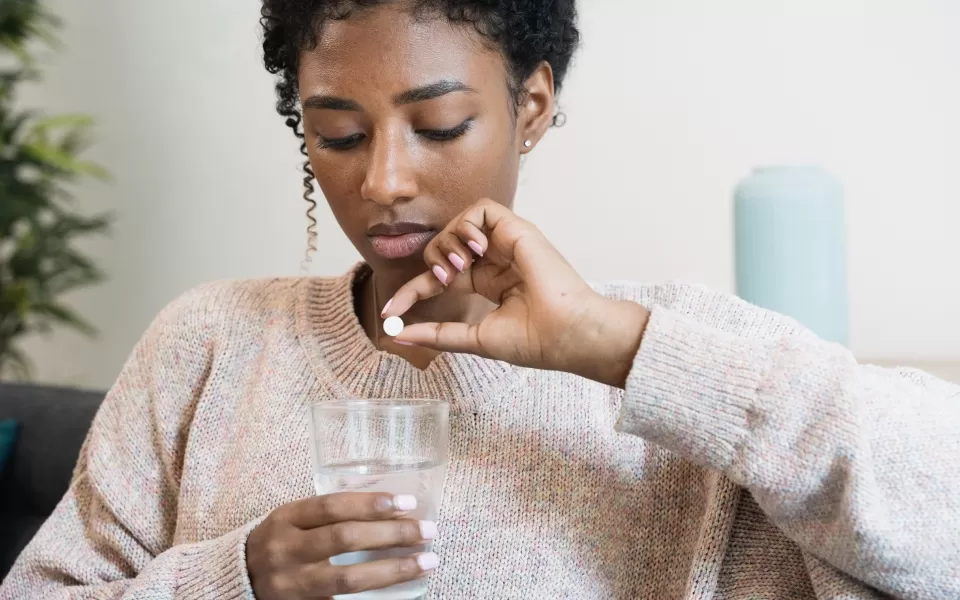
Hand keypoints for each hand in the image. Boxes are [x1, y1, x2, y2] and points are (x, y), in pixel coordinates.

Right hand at [246, 492, 437, 599]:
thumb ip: (328, 514)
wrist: (237, 580)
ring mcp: (294, 584)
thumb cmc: (277, 541)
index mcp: (285, 519)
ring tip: (427, 561)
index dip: (371, 503)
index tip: (407, 502)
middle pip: (345, 539)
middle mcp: (287, 550)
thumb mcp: (291, 519)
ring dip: (394, 569)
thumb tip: (390, 506)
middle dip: (391, 533)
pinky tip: (403, 590)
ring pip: (349, 578)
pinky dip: (376, 596)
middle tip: (426, 530)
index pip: (332, 506)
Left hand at [383, 199, 649, 387]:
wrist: (567, 334)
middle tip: (444, 278)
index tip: (390, 311)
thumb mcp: (474, 339)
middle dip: (432, 260)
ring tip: (459, 266)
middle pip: (445, 245)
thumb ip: (437, 334)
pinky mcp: (517, 229)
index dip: (413, 290)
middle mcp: (496, 260)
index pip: (441, 277)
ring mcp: (507, 243)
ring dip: (448, 240)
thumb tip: (397, 335)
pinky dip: (467, 224)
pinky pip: (481, 207)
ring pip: (460, 222)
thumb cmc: (533, 341)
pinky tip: (476, 249)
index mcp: (489, 283)